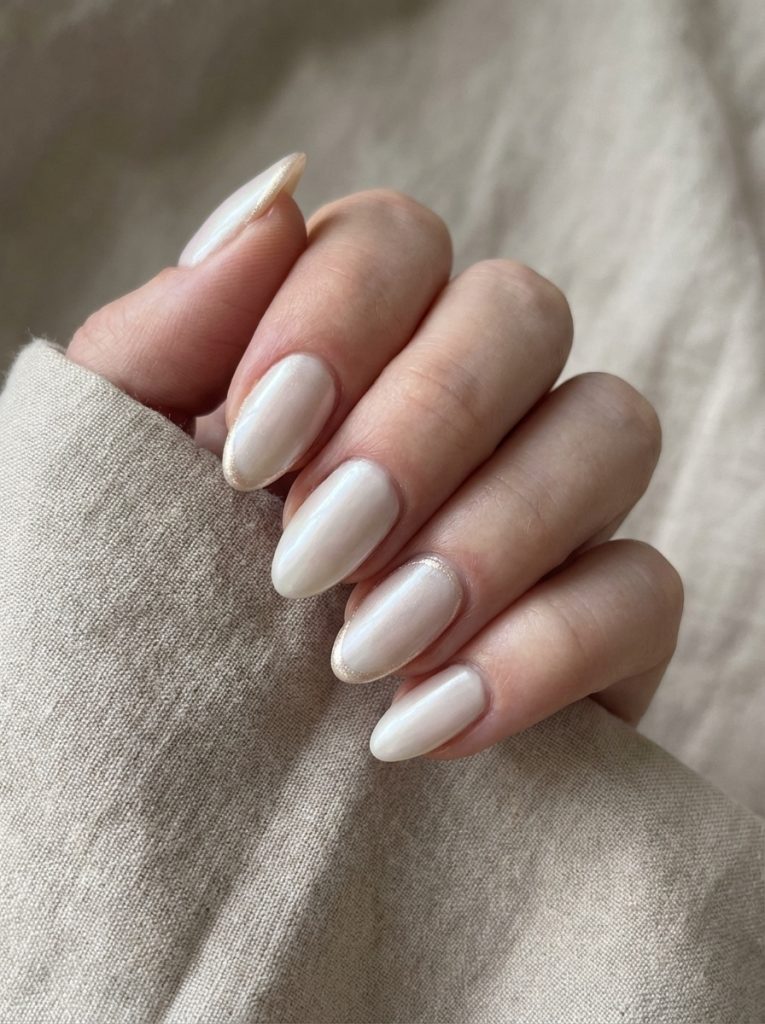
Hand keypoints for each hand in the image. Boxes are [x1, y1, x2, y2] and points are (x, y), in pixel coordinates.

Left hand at [68, 153, 682, 762]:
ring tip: (364, 648)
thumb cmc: (124, 626)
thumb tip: (272, 202)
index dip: (339, 322)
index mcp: (342, 351)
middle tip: (313, 556)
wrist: (176, 808)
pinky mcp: (605, 626)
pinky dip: (548, 648)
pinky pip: (647, 588)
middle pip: (521, 311)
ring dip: (493, 533)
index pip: (396, 240)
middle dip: (424, 425)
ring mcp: (547, 508)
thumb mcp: (106, 479)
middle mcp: (462, 406)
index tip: (252, 458)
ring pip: (613, 426)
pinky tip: (430, 721)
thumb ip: (162, 339)